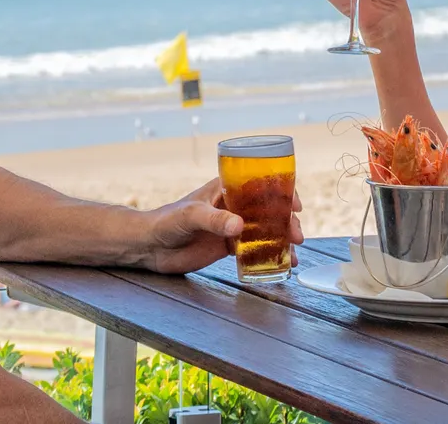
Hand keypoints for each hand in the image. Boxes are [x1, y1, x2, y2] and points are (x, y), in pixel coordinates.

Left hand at [134, 179, 304, 275]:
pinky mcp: (227, 245)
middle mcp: (233, 205)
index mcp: (226, 187)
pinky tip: (281, 263)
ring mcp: (231, 225)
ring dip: (282, 238)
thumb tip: (240, 227)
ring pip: (265, 229)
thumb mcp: (191, 216)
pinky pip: (253, 248)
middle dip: (287, 220)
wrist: (150, 247)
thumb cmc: (166, 221)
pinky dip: (268, 254)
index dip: (282, 191)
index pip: (260, 183)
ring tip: (295, 252)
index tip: (295, 205)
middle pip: (268, 208)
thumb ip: (214, 220)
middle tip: (297, 235)